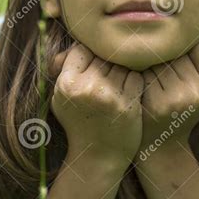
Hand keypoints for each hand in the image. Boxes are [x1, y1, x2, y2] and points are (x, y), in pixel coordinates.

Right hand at [49, 43, 143, 168]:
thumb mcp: (61, 99)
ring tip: (119, 84)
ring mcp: (109, 95)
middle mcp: (87, 87)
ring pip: (122, 64)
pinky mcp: (128, 103)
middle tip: (110, 73)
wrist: (98, 158)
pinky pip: (136, 77)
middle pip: (103, 55)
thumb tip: (77, 41)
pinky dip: (135, 81)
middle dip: (108, 62)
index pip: (81, 49)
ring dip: (123, 71)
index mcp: (66, 84)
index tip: (94, 63)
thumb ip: (64, 70)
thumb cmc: (79, 125)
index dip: (90, 55)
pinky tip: (129, 92)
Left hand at [136, 41, 198, 159]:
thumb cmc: (182, 108)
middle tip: (162, 70)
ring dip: (152, 63)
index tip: (181, 62)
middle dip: (167, 56)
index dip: (187, 50)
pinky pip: (146, 72)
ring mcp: (176, 99)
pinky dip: (141, 73)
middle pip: (178, 53)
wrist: (161, 144)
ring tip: (152, 77)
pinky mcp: (155, 103)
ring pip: (160, 60)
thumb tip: (196, 27)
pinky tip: (141, 84)